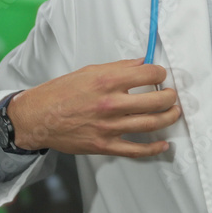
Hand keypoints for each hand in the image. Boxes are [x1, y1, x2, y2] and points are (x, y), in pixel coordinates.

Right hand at [8, 58, 180, 157]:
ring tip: (174, 112)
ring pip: (150, 124)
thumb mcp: (89, 71)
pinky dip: (153, 148)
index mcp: (107, 81)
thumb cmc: (61, 92)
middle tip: (172, 95)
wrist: (37, 117)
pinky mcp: (104, 145)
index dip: (160, 73)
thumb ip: (119, 68)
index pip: (148, 74)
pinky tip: (163, 144)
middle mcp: (110, 103)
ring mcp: (108, 126)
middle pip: (155, 101)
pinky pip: (135, 149)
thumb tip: (142, 63)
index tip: (161, 75)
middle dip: (170, 97)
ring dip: (168, 118)